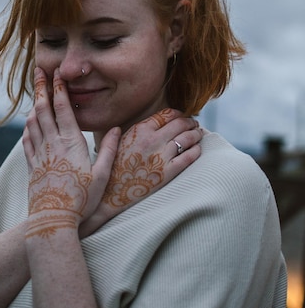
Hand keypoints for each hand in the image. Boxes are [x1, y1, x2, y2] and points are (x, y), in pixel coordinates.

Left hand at [23, 67, 120, 238]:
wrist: (53, 220)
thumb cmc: (82, 200)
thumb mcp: (101, 175)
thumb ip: (108, 150)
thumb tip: (116, 127)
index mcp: (70, 143)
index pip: (63, 109)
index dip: (59, 89)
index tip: (58, 73)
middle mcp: (52, 144)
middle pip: (43, 109)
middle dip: (41, 88)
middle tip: (38, 71)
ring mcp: (39, 154)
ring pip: (33, 122)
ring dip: (34, 103)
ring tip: (36, 92)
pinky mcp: (32, 165)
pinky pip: (27, 139)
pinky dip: (28, 125)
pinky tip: (29, 121)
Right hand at [80, 109, 201, 236]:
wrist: (110, 194)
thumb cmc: (112, 167)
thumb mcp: (119, 141)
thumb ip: (137, 130)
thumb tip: (151, 121)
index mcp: (140, 130)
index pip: (166, 114)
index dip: (178, 113)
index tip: (182, 116)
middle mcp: (152, 140)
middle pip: (180, 123)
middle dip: (190, 121)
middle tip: (194, 123)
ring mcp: (161, 156)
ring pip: (187, 138)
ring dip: (196, 133)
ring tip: (198, 134)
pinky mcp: (167, 173)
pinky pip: (188, 157)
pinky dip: (196, 151)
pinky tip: (197, 149)